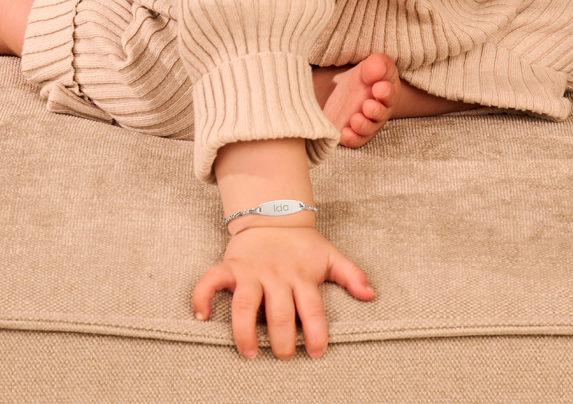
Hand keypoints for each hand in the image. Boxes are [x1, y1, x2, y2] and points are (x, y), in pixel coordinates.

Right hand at [192, 224, 374, 359]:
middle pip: (280, 311)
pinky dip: (202, 296)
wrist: (274, 215)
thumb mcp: (329, 256)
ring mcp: (252, 271)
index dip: (315, 331)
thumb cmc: (302, 245)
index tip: (316, 352)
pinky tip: (201, 317)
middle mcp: (277, 275)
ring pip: (246, 303)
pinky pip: (211, 280)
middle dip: (282, 338)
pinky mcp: (231, 266)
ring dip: (245, 329)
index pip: (312, 307)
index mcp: (302, 275)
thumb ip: (351, 275)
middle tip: (283, 357)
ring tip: (248, 352)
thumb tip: (372, 295)